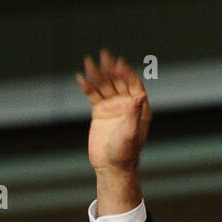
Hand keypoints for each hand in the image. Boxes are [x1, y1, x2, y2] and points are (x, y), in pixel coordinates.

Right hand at [75, 49, 149, 213]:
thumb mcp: (131, 132)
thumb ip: (135, 113)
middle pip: (118, 81)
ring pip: (104, 86)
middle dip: (111, 69)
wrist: (111, 167)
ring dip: (97, 74)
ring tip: (88, 61)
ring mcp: (113, 107)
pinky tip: (80, 78)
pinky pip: (93, 95)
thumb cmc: (126, 153)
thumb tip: (141, 94)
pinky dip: (87, 86)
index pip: (134, 85)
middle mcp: (126, 105)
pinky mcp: (100, 112)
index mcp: (139, 108)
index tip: (119, 63)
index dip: (127, 73)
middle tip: (103, 55)